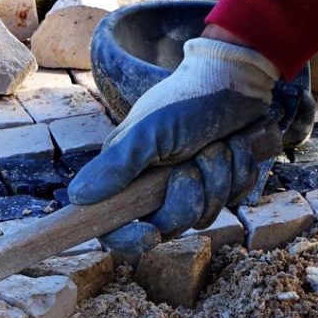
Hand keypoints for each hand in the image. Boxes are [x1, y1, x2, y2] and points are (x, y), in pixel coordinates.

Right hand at [69, 34, 279, 252]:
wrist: (235, 78)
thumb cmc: (187, 99)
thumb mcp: (149, 132)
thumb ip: (117, 166)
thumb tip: (79, 197)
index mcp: (127, 174)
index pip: (114, 225)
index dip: (128, 238)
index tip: (150, 234)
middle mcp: (154, 186)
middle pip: (168, 225)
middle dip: (189, 196)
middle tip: (194, 164)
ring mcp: (189, 187)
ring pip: (203, 215)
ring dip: (218, 179)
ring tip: (217, 147)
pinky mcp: (220, 184)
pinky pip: (231, 202)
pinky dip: (238, 175)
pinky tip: (234, 148)